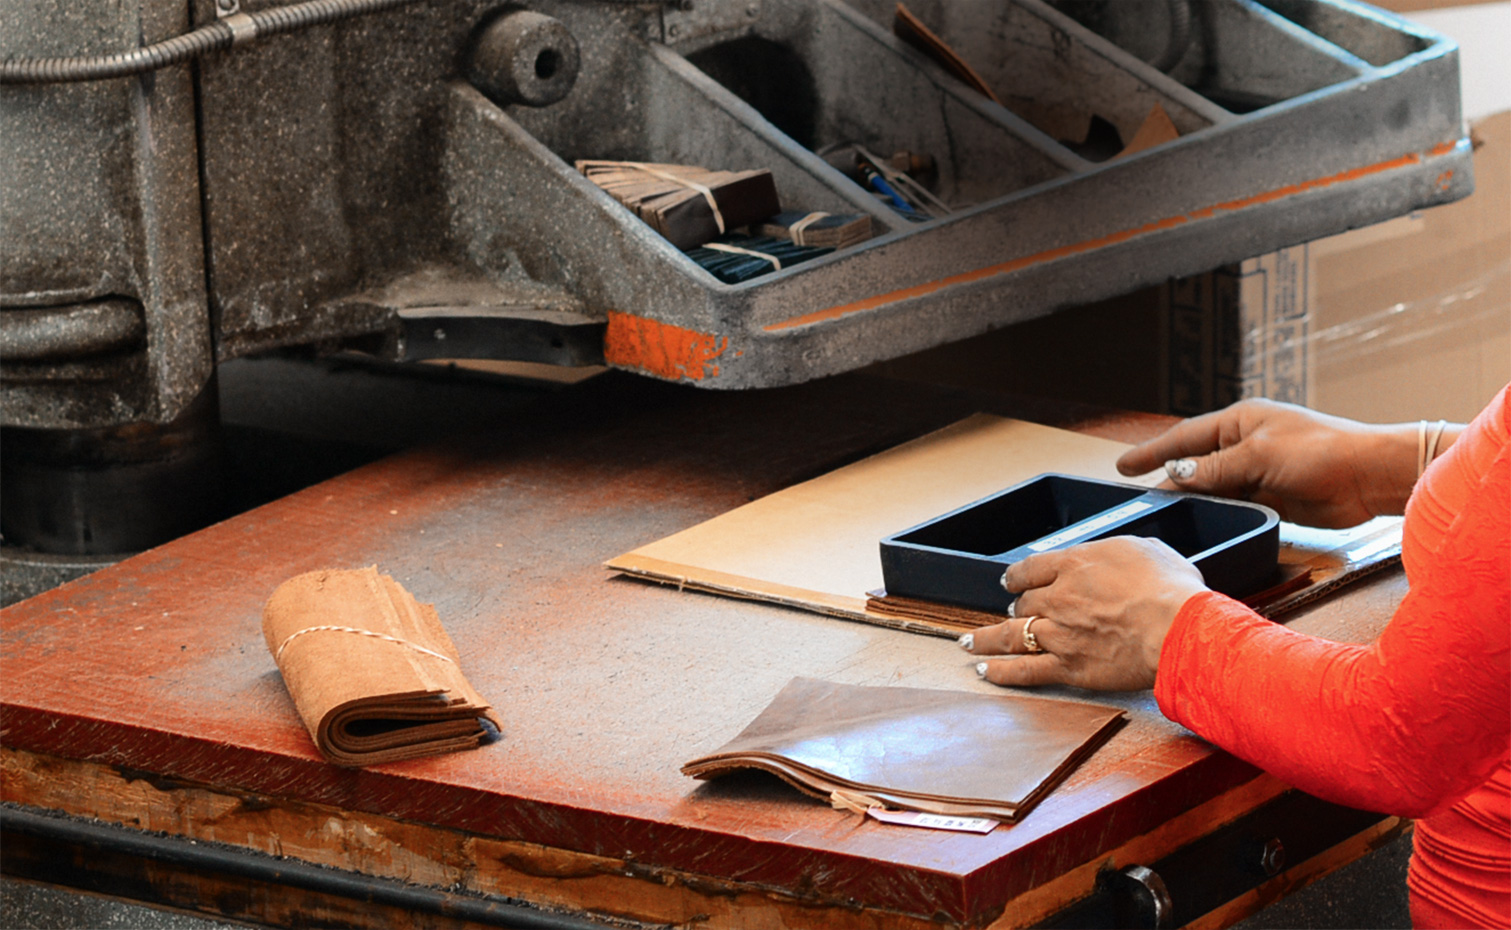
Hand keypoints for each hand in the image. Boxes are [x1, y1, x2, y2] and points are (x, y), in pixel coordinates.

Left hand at [959, 537, 1206, 690]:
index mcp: (1074, 564)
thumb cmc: (1170, 589)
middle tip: (1014, 613)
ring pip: (1010, 635)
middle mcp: (1058, 598)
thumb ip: (1119, 553)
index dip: (1017, 576)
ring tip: (968, 642)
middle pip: (1023, 603)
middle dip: (1017, 608)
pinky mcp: (1068, 668)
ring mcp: (1059, 634)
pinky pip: (1024, 671)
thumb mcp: (1145, 550)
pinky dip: (1001, 672)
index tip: (1011, 581)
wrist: (1177, 629)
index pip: (1031, 568)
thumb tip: (1117, 557)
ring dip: (986, 639)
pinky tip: (984, 671)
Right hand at [1115, 398, 1426, 527]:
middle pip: (1195, 464)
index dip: (1152, 452)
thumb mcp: (1259, 457)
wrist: (1370, 478)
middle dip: (1169, 481)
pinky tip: (1204, 525)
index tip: (1122, 467)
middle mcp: (1245, 444)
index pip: (1184, 437)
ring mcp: (1259, 471)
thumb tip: (1175, 475)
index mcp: (1240, 421)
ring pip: (1213, 488)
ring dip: (1194, 501)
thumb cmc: (1321, 452)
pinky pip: (1234, 505)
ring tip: (1166, 518)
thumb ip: (1214, 469)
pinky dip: (1218, 514)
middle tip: (1140, 502)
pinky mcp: (1272, 496)